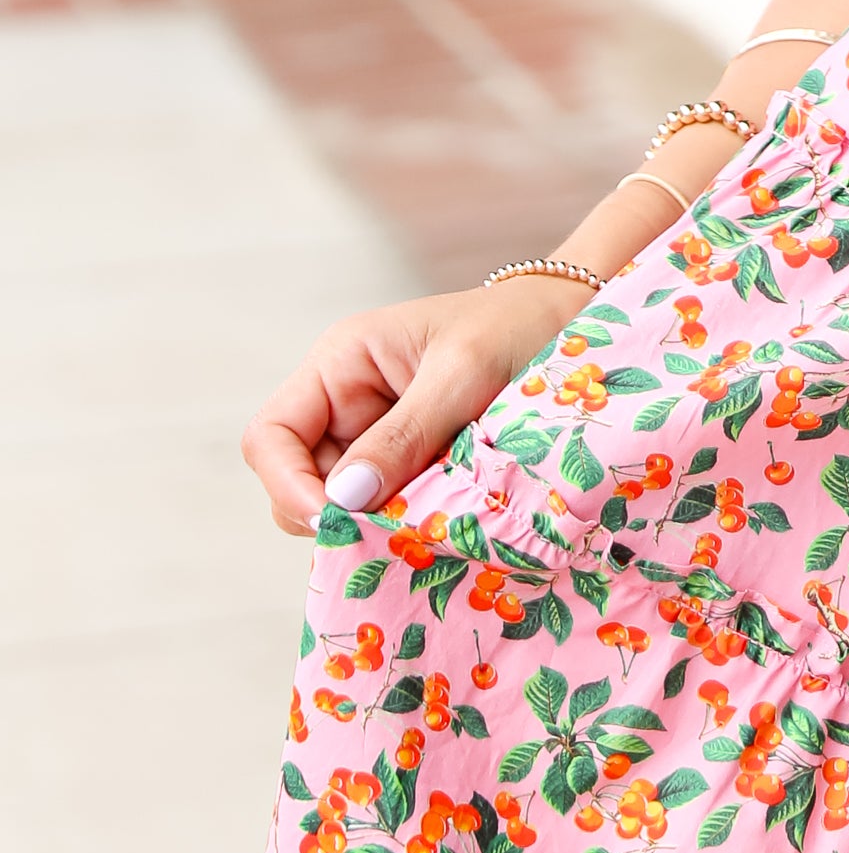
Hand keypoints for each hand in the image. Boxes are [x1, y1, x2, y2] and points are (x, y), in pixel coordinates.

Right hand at [239, 277, 582, 536]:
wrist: (572, 321)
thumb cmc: (517, 328)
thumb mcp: (462, 374)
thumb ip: (405, 434)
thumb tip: (345, 499)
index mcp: (341, 363)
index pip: (271, 436)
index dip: (287, 485)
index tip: (334, 522)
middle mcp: (345, 403)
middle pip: (299, 481)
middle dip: (336, 513)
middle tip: (394, 531)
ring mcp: (376, 436)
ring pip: (343, 504)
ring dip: (374, 522)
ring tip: (430, 520)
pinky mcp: (411, 464)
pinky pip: (386, 506)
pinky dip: (405, 521)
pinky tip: (441, 521)